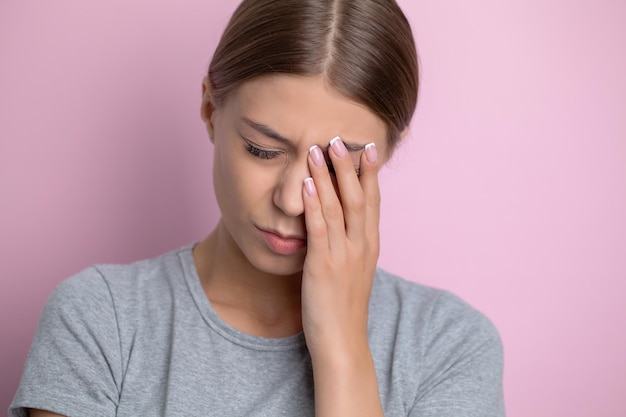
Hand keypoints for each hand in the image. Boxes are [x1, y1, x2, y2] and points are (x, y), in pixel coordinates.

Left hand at [301, 136, 380, 359]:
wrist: (343, 343)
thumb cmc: (344, 309)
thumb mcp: (354, 272)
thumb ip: (350, 247)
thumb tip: (341, 227)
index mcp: (370, 246)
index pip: (372, 202)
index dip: (370, 173)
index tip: (367, 147)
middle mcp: (361, 246)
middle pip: (358, 197)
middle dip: (349, 166)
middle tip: (341, 138)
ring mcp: (344, 255)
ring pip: (338, 207)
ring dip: (328, 176)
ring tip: (319, 149)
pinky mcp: (323, 266)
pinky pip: (319, 228)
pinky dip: (315, 204)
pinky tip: (308, 184)